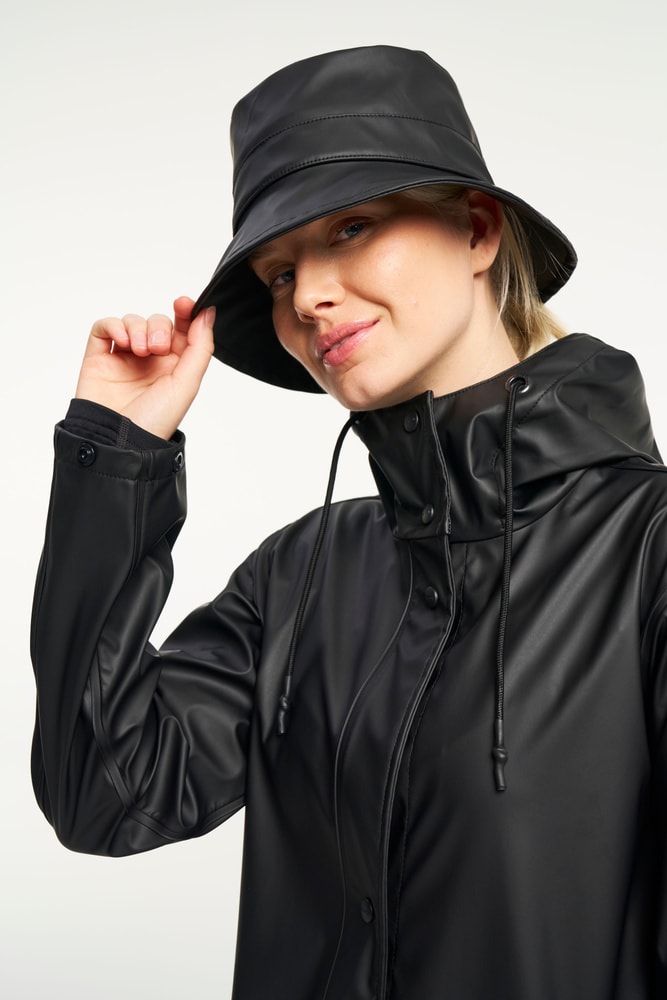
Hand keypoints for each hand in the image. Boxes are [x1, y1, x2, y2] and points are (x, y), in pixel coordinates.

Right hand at [75, 296, 214, 439]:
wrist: (117, 439)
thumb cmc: (154, 420)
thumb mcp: (187, 384)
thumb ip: (200, 347)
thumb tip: (208, 313)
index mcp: (175, 367)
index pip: (182, 329)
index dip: (185, 312)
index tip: (185, 303)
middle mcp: (151, 361)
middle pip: (157, 323)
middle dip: (159, 328)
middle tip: (157, 349)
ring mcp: (124, 358)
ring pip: (132, 322)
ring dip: (137, 329)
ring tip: (139, 351)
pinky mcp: (98, 358)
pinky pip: (104, 328)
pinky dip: (114, 326)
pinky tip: (121, 341)